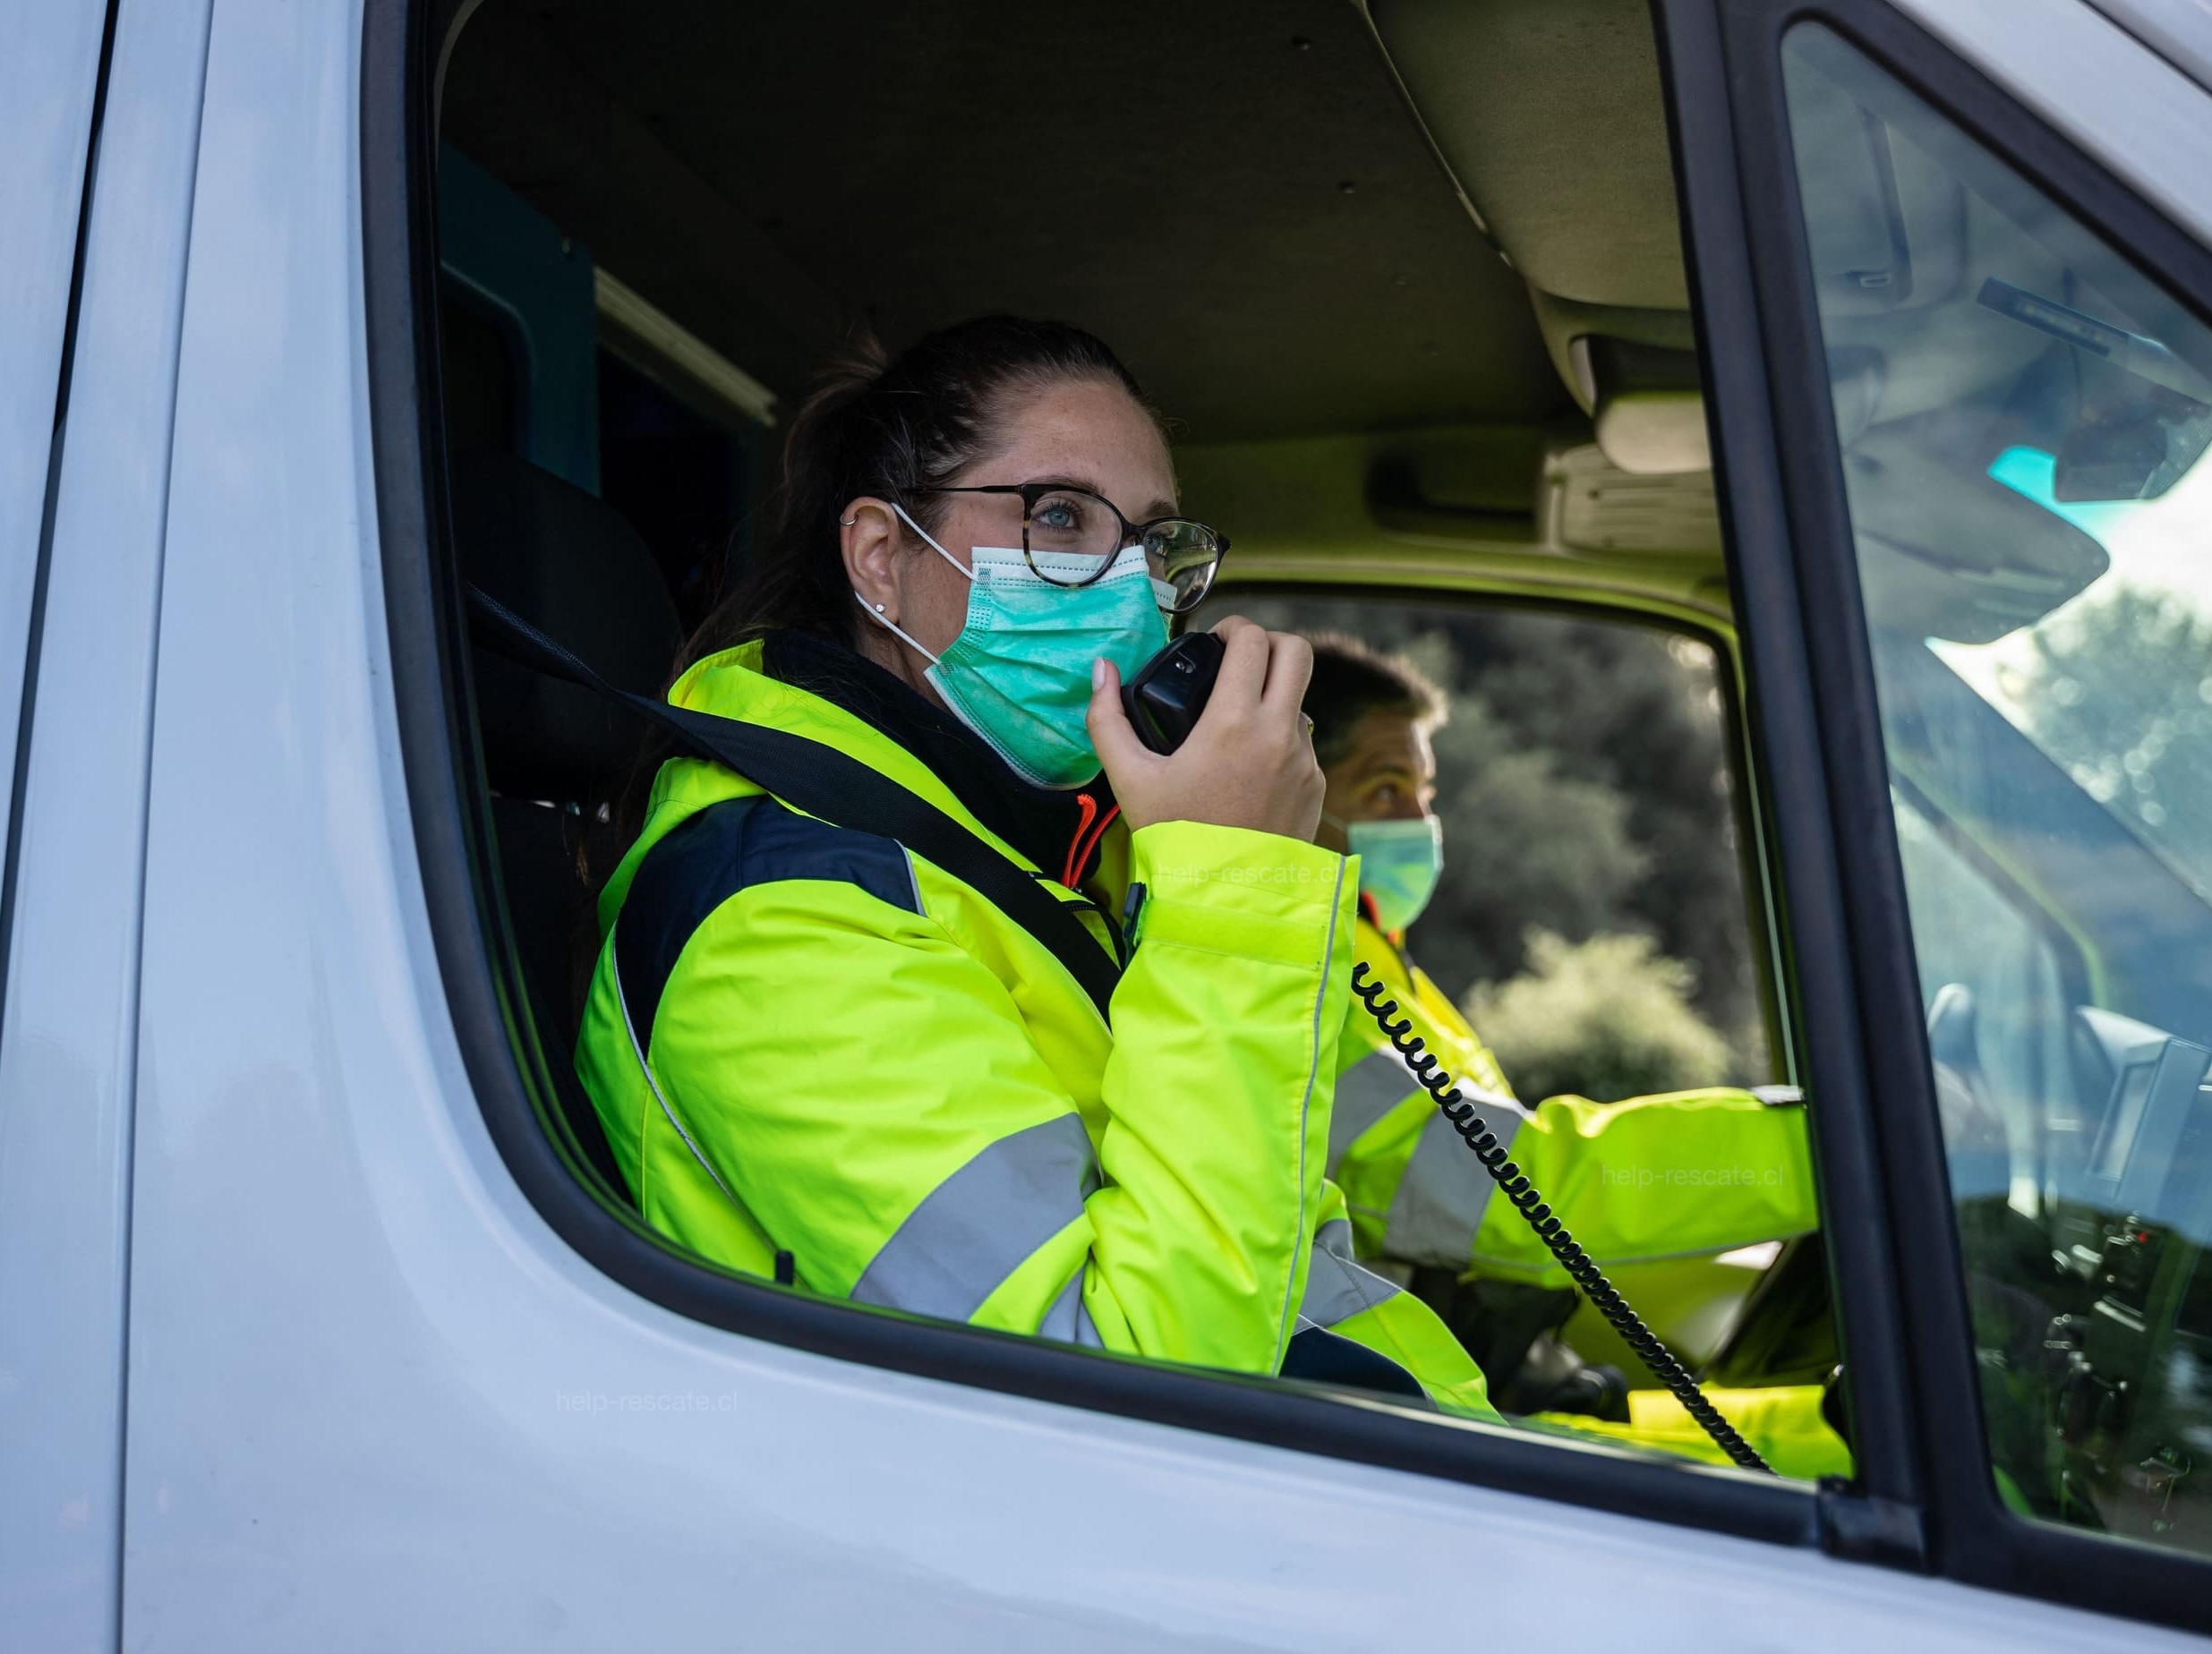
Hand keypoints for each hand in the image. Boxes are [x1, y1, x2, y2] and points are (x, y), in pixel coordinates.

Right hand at [1087, 616, 1324, 839]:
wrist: (1222, 897)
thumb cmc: (1174, 838)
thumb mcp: (1129, 778)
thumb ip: (1107, 719)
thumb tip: (1102, 670)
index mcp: (1234, 722)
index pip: (1253, 641)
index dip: (1234, 628)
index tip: (1217, 639)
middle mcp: (1278, 734)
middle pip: (1297, 652)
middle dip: (1269, 643)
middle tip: (1239, 659)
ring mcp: (1304, 760)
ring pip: (1299, 700)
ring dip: (1273, 694)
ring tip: (1236, 720)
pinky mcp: (1314, 786)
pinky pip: (1301, 744)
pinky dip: (1278, 740)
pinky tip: (1248, 766)